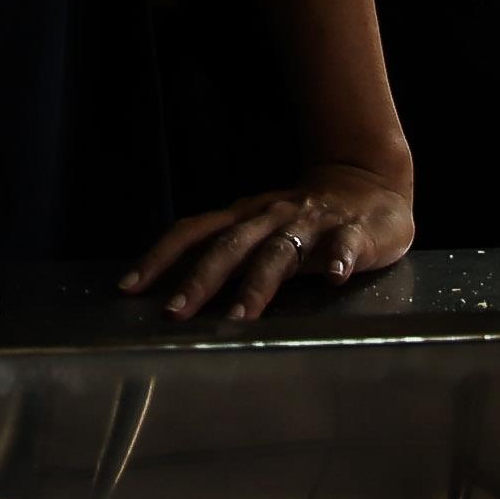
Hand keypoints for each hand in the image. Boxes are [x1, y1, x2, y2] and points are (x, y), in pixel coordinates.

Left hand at [120, 162, 413, 322]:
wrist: (370, 182)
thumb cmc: (305, 218)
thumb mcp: (259, 230)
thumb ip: (227, 256)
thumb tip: (174, 293)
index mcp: (244, 216)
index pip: (193, 231)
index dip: (159, 257)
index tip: (129, 288)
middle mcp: (271, 216)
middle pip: (230, 245)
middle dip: (200, 279)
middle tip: (174, 314)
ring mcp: (312, 222)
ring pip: (280, 251)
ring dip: (258, 284)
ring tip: (239, 317)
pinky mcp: (354, 230)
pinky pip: (346, 244)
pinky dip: (340, 259)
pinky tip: (336, 278)